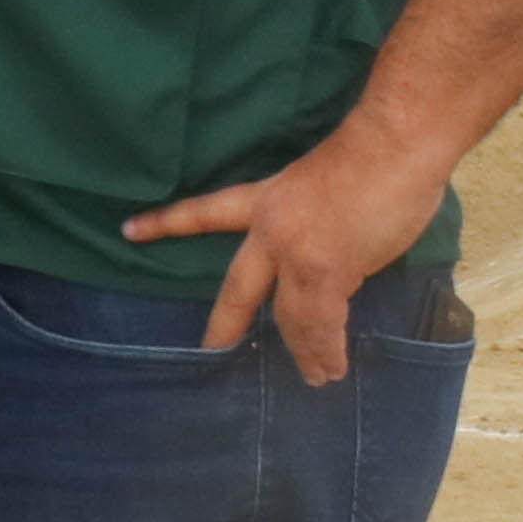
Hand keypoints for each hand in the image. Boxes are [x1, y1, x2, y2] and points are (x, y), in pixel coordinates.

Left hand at [121, 118, 458, 383]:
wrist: (393, 145)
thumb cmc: (372, 158)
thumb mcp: (318, 187)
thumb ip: (313, 227)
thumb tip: (336, 264)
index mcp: (265, 200)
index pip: (205, 212)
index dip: (166, 223)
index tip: (128, 230)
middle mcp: (271, 231)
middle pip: (237, 290)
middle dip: (224, 325)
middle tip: (210, 351)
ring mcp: (296, 254)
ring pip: (287, 318)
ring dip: (304, 351)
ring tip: (313, 376)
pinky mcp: (326, 272)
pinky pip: (322, 325)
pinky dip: (327, 350)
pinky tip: (330, 369)